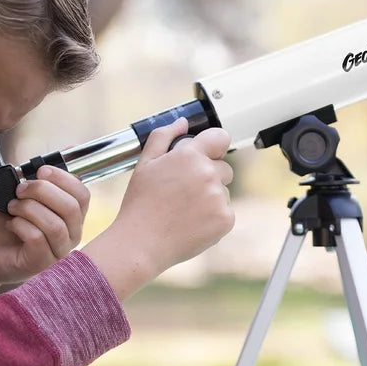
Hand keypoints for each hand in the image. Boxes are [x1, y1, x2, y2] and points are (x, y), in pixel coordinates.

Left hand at [0, 166, 90, 287]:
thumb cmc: (4, 223)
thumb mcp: (21, 196)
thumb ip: (37, 180)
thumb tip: (51, 159)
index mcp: (71, 216)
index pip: (83, 195)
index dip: (64, 178)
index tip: (40, 170)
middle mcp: (71, 235)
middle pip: (72, 208)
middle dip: (42, 190)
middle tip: (19, 189)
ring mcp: (58, 251)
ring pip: (55, 225)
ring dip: (28, 209)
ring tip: (12, 207)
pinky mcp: (41, 262)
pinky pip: (37, 238)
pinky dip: (19, 225)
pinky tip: (10, 224)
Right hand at [83, 117, 233, 299]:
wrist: (142, 243)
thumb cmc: (140, 204)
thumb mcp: (145, 163)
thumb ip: (164, 136)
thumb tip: (183, 122)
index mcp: (190, 155)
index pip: (221, 137)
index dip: (214, 146)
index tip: (208, 155)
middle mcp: (208, 174)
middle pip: (224, 168)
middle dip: (209, 176)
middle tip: (184, 193)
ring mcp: (219, 197)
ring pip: (224, 192)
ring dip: (210, 198)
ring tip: (184, 210)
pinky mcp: (225, 219)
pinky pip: (226, 212)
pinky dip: (213, 218)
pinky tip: (192, 222)